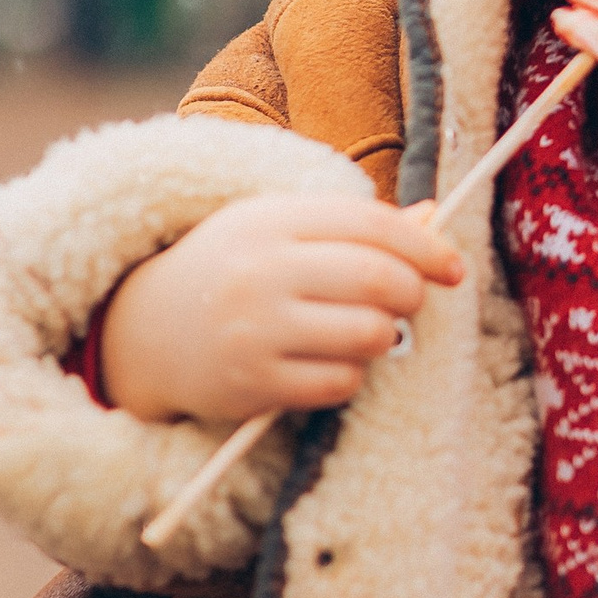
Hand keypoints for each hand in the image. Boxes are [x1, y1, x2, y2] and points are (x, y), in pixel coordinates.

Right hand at [96, 192, 465, 427]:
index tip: (452, 267)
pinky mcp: (253, 382)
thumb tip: (435, 215)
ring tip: (365, 330)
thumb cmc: (234, 268)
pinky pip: (341, 382)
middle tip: (409, 303)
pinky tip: (329, 362)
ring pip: (370, 334)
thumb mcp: (279, 227)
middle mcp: (263, 270)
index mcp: (273, 219)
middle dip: (413, 294)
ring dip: (384, 336)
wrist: (145, 328)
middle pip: (380, 280)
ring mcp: (256, 328)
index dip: (426, 247)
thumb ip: (352, 223)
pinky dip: (351, 374)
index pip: (372, 224)